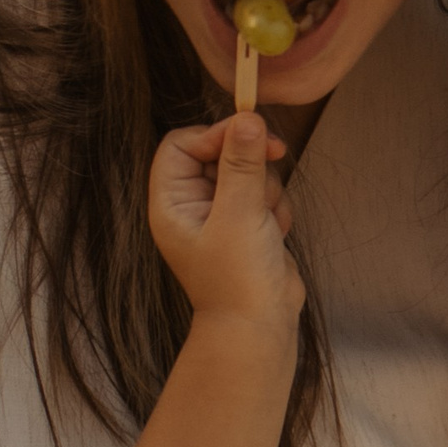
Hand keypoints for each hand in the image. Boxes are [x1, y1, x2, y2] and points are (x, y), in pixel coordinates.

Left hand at [146, 111, 302, 333]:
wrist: (260, 328)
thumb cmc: (238, 280)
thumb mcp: (239, 215)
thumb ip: (242, 164)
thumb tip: (248, 118)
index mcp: (171, 202)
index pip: (182, 144)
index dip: (215, 133)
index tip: (250, 134)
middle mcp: (191, 204)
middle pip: (218, 151)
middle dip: (249, 162)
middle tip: (275, 156)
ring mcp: (220, 214)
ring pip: (247, 171)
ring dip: (267, 188)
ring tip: (268, 221)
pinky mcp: (246, 223)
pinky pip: (264, 193)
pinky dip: (275, 207)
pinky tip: (276, 234)